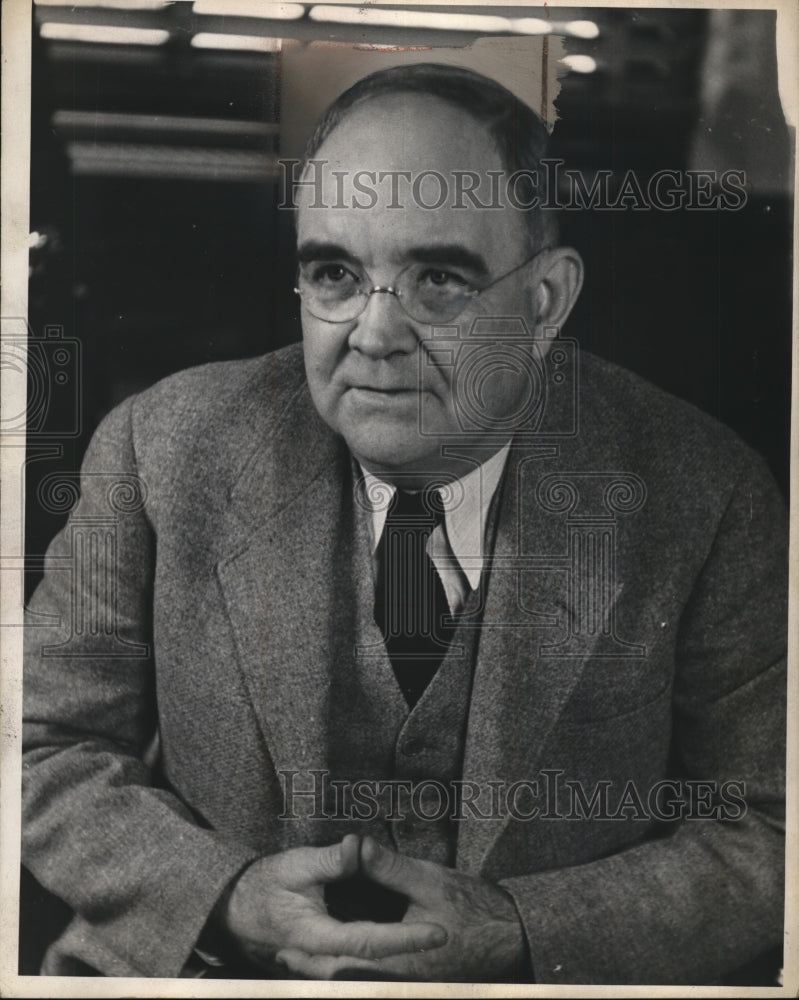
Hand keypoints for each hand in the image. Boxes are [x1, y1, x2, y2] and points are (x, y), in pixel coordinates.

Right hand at [213, 834, 446, 972]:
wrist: (238, 908)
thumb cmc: (265, 884)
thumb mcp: (295, 865)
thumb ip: (329, 860)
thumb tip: (359, 847)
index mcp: (319, 938)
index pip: (371, 941)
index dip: (407, 940)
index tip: (440, 933)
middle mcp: (326, 958)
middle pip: (378, 964)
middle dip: (414, 955)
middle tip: (450, 936)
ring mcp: (328, 962)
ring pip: (370, 967)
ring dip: (402, 959)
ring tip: (437, 941)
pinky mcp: (332, 955)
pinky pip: (362, 958)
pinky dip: (385, 951)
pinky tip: (408, 941)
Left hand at [277, 836, 526, 980]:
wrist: (511, 934)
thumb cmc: (473, 907)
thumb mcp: (428, 880)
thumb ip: (388, 866)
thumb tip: (355, 845)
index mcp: (397, 961)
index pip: (343, 965)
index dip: (310, 960)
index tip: (283, 950)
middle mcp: (400, 979)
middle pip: (347, 980)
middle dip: (314, 968)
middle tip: (283, 956)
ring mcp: (410, 983)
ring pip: (361, 982)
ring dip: (333, 970)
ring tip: (303, 957)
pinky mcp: (418, 979)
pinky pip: (377, 979)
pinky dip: (355, 969)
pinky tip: (345, 956)